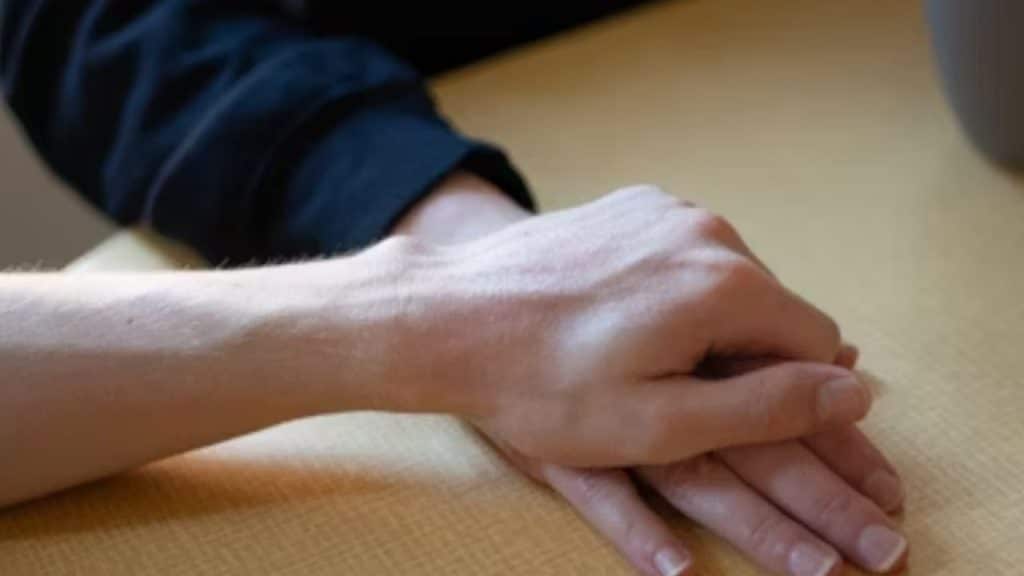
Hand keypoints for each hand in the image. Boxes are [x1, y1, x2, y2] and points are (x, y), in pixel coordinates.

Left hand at [397, 175, 906, 574]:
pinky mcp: (630, 205)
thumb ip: (769, 409)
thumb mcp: (661, 423)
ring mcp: (665, 209)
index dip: (786, 393)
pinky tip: (615, 322)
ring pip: (727, 283)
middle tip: (669, 396)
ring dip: (704, 326)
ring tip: (633, 360)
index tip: (727, 415)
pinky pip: (682, 256)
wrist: (448, 317)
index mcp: (727, 283)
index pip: (818, 343)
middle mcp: (708, 229)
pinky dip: (669, 293)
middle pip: (772, 309)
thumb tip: (853, 393)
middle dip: (742, 358)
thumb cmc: (544, 384)